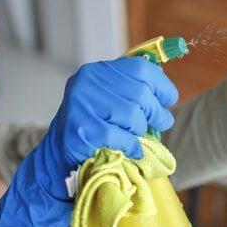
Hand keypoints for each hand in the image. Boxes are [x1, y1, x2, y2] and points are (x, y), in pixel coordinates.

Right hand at [0, 57, 178, 226]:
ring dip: (140, 131)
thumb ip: (132, 91)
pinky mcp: (81, 130)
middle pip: (140, 93)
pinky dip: (131, 146)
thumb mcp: (108, 100)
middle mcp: (87, 83)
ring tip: (136, 137)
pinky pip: (121, 137)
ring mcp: (81, 106)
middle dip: (156, 112)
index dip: (161, 85)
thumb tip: (168, 95)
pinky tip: (131, 149)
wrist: (58, 158)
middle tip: (160, 123)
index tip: (168, 99)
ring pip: (133, 116)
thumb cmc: (92, 128)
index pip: (140, 68)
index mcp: (97, 71)